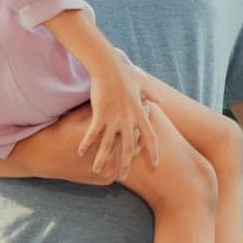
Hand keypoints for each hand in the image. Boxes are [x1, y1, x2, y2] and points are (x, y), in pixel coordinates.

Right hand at [77, 61, 160, 180]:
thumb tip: (161, 102)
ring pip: (109, 144)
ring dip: (104, 159)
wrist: (108, 66)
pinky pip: (93, 133)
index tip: (156, 164)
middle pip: (129, 146)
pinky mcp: (100, 114)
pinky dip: (86, 143)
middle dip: (126, 163)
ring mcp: (114, 118)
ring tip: (98, 171)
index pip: (150, 136)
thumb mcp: (143, 83)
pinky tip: (80, 153)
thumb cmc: (124, 73)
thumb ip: (152, 95)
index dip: (153, 151)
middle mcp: (128, 119)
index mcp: (140, 113)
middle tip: (123, 176)